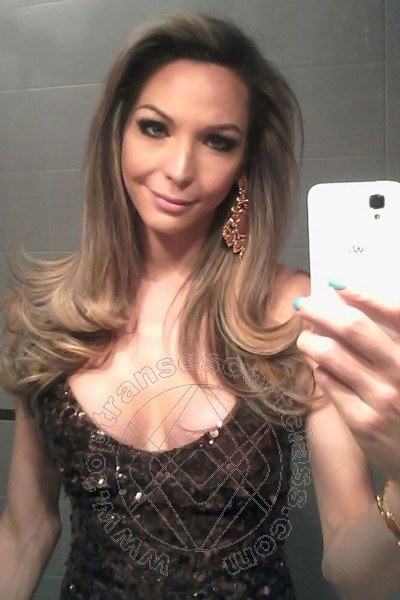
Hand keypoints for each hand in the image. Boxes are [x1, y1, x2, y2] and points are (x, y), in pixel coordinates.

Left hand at [293, 282, 399, 483]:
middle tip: (303, 304)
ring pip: (331, 354)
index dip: (363, 293)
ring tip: (304, 336)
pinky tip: (318, 365)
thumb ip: (390, 341)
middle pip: (353, 328)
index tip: (335, 283)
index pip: (395, 312)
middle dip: (321, 310)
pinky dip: (318, 368)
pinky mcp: (361, 422)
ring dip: (310, 339)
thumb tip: (348, 307)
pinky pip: (328, 383)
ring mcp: (381, 399)